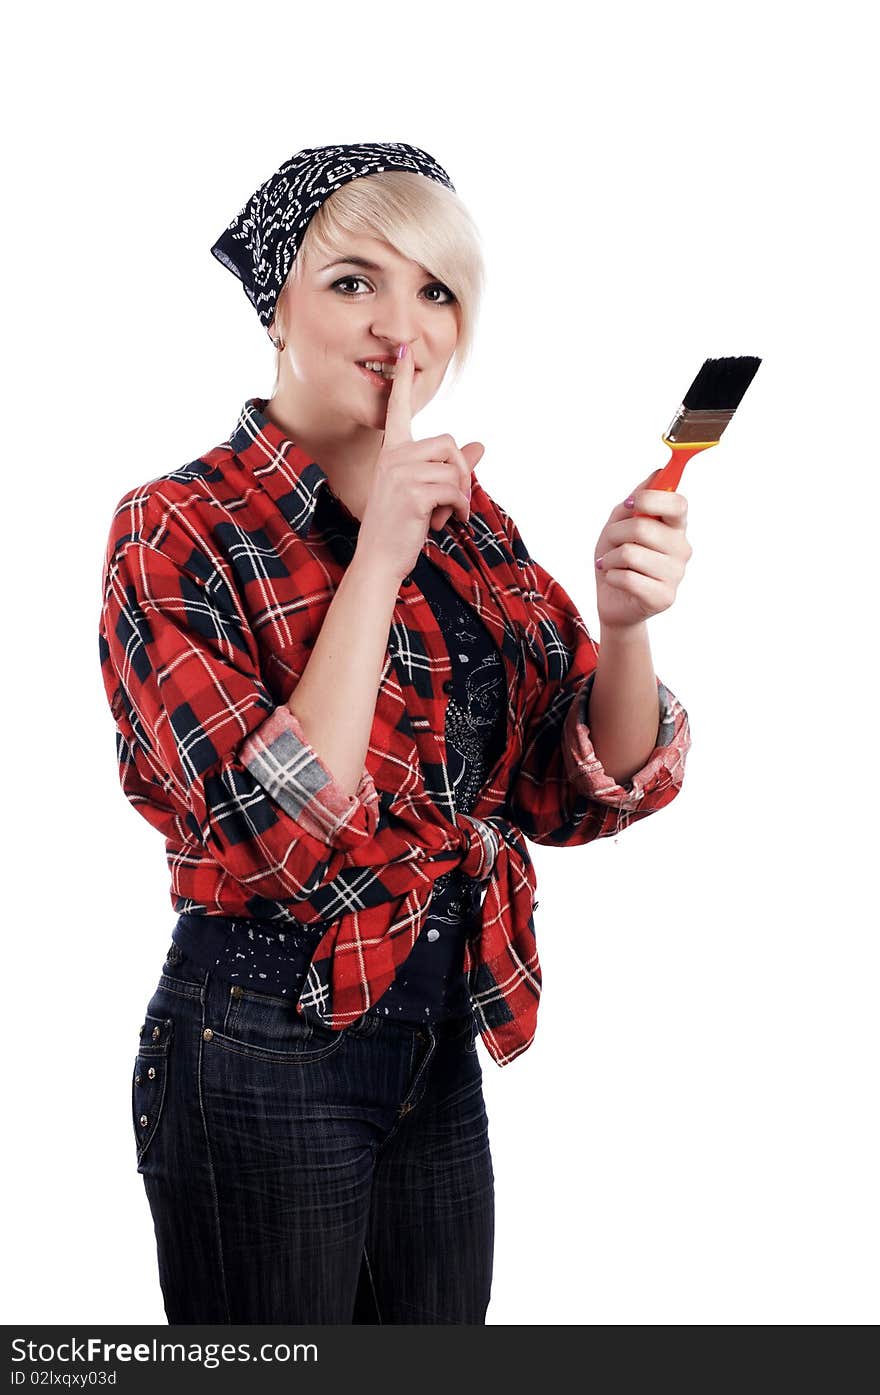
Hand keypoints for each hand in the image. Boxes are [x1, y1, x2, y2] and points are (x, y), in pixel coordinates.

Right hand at [355, 343, 484, 582]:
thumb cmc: (401, 527)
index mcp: (392, 452)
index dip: (401, 380)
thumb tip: (481, 446)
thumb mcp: (427, 493)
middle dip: (460, 473)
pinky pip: (454, 489)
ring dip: (459, 496)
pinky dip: (458, 509)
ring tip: (443, 515)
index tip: (404, 351)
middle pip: (448, 443)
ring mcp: (401, 472)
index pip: (397, 409)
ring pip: (454, 469)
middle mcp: (393, 456)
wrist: (380, 559)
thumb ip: (453, 468)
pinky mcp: (413, 491)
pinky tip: (443, 523)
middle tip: (451, 501)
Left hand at [592, 471, 692, 629]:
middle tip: (611, 544)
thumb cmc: (618, 559)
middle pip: (643, 527)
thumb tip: (656, 474)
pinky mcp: (664, 597)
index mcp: (675, 527)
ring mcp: (676, 574)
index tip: (630, 504)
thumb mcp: (619, 523)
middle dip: (615, 533)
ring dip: (610, 558)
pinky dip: (611, 576)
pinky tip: (615, 580)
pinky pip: (627, 578)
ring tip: (612, 565)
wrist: (612, 599)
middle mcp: (681, 549)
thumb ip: (637, 499)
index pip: (678, 504)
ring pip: (630, 553)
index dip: (651, 499)